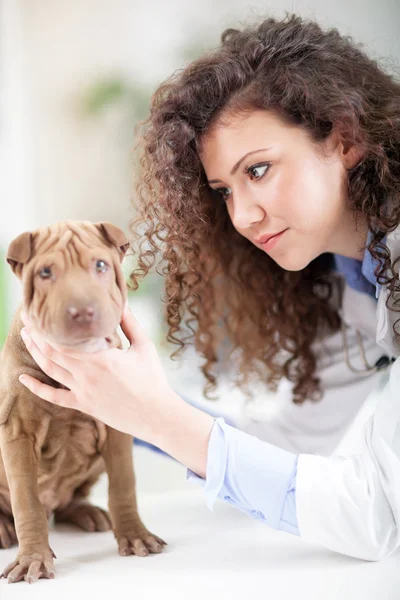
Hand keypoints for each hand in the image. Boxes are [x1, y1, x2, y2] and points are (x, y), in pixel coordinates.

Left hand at [19, 307, 179, 442]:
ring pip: (50, 369)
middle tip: (27, 318)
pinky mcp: (83, 405)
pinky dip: (36, 388)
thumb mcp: (144, 347)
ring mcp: (82, 391)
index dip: (48, 325)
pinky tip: (23, 378)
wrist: (155, 414)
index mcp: (101, 357)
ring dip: (34, 352)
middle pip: (51, 351)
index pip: (65, 338)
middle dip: (36, 333)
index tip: (40, 310)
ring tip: (26, 336)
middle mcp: (86, 374)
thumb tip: (121, 302)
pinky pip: (54, 397)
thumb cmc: (153, 379)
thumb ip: (130, 324)